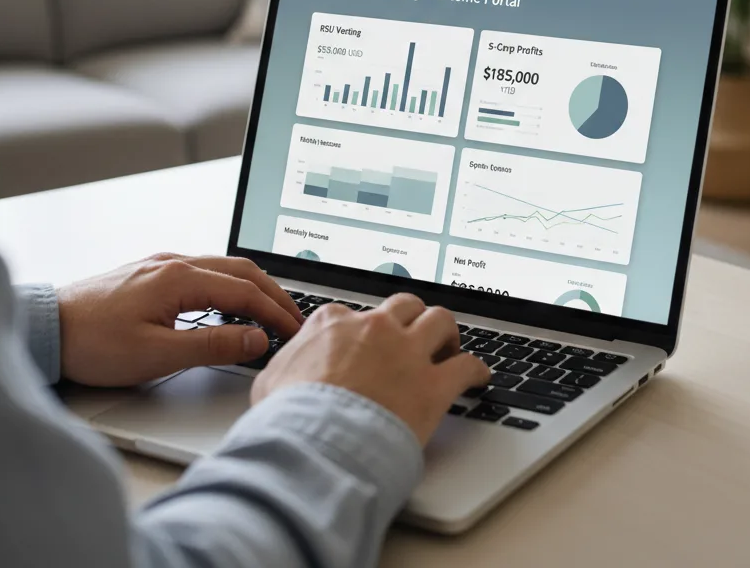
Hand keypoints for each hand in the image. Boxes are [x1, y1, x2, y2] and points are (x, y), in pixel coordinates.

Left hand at [56, 253, 303, 386]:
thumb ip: (213, 345)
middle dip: (274, 293)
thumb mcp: (158, 354)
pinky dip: (229, 284)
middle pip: (241, 270)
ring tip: (271, 309)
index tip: (295, 332)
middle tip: (294, 317)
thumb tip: (256, 338)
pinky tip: (230, 301)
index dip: (276, 313)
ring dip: (253, 287)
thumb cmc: (93, 343)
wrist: (44, 329)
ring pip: (223, 267)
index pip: (246, 292)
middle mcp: (175, 262)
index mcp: (181, 278)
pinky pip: (204, 270)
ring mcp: (162, 264)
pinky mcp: (151, 272)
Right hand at [251, 293, 490, 444]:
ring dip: (446, 333)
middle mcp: (374, 328)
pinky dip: (476, 370)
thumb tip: (281, 374)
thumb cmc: (288, 418)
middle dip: (412, 318)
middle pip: (405, 306)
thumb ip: (285, 368)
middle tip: (416, 336)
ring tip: (448, 347)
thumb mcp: (270, 383)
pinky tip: (479, 377)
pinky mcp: (432, 385)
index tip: (368, 341)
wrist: (314, 444)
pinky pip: (466, 366)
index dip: (364, 329)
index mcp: (334, 323)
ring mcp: (406, 353)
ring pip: (440, 321)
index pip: (354, 313)